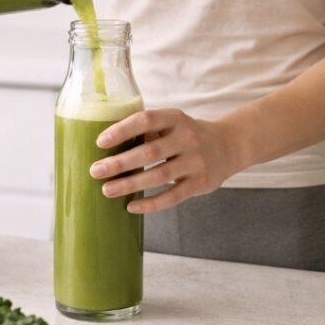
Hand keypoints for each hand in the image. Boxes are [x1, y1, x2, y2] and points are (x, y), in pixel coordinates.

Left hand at [88, 109, 241, 213]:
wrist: (228, 146)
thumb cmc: (185, 135)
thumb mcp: (171, 123)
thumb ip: (146, 131)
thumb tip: (104, 146)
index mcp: (175, 118)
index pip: (146, 120)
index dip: (122, 130)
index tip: (100, 142)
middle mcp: (187, 138)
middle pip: (149, 152)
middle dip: (119, 163)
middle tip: (95, 171)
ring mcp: (195, 161)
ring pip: (158, 176)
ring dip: (130, 184)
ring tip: (107, 190)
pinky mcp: (200, 183)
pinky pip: (172, 196)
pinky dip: (150, 203)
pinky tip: (131, 206)